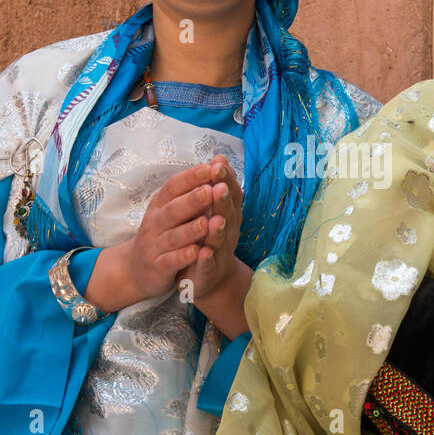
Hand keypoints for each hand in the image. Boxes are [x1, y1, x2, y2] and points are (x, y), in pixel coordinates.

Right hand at [83, 162, 219, 311]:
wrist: (136, 270)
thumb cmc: (161, 234)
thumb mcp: (172, 210)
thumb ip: (191, 191)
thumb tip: (214, 165)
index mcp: (160, 205)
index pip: (173, 187)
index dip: (191, 177)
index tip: (210, 167)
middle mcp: (155, 223)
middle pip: (173, 209)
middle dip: (192, 200)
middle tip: (210, 191)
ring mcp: (154, 245)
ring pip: (173, 236)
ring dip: (190, 229)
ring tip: (207, 222)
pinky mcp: (157, 267)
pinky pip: (170, 261)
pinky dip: (182, 256)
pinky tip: (196, 252)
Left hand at [179, 155, 244, 297]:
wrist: (208, 277)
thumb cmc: (209, 237)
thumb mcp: (212, 209)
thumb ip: (215, 185)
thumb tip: (219, 156)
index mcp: (228, 214)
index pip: (230, 194)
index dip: (226, 180)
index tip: (219, 164)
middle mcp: (228, 231)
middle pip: (228, 214)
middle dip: (223, 201)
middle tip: (218, 187)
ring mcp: (219, 252)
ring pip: (220, 239)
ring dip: (218, 229)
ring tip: (215, 220)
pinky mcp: (208, 271)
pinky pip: (208, 264)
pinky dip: (207, 258)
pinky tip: (204, 252)